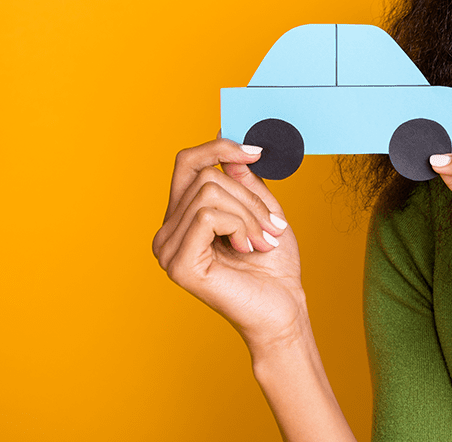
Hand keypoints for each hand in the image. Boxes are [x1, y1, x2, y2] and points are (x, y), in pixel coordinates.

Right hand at [152, 138, 303, 351]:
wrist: (283, 308)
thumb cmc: (273, 265)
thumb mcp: (262, 209)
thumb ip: (242, 179)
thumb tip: (225, 142)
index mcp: (183, 217)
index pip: (187, 162)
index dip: (220, 147)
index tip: (256, 152)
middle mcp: (168, 232)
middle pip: (205, 176)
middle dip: (248, 196)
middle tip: (272, 227)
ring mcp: (168, 249)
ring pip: (210, 194)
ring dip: (250, 214)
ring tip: (263, 241)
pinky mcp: (178, 264)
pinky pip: (208, 216)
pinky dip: (239, 226)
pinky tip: (248, 249)